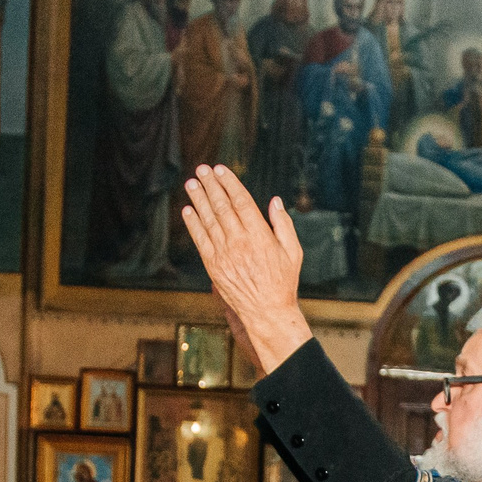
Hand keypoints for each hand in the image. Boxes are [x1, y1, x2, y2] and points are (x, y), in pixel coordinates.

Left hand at [180, 165, 310, 369]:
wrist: (267, 311)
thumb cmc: (283, 282)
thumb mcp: (293, 252)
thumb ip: (284, 224)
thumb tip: (275, 201)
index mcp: (259, 235)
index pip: (241, 201)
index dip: (229, 183)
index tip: (221, 170)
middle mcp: (239, 241)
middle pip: (221, 206)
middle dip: (211, 185)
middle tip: (202, 170)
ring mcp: (224, 253)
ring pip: (208, 220)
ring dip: (198, 199)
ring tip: (192, 183)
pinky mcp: (213, 265)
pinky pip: (200, 239)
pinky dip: (193, 223)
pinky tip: (188, 210)